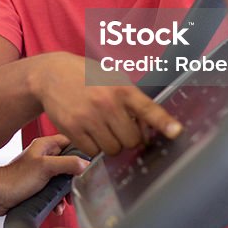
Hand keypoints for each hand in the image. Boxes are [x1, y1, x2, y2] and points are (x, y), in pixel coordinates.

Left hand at [0, 134, 86, 214]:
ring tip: (67, 201)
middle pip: (70, 162)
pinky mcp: (38, 186)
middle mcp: (44, 156)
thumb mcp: (45, 167)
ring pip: (63, 179)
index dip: (82, 151)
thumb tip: (86, 164)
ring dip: (66, 192)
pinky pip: (54, 191)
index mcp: (45, 145)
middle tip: (78, 187)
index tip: (91, 163)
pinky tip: (57, 208)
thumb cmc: (15, 178)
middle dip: (75, 177)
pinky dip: (58, 200)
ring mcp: (42, 171)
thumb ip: (67, 163)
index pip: (71, 142)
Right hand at [31, 53, 180, 156]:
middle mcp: (106, 103)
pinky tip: (88, 131)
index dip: (164, 122)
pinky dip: (93, 147)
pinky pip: (93, 152)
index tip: (177, 132)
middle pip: (131, 140)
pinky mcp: (72, 128)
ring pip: (113, 150)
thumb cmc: (87, 77)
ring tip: (102, 128)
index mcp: (121, 88)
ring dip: (111, 144)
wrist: (50, 74)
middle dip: (128, 138)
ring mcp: (88, 117)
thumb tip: (148, 130)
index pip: (147, 108)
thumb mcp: (112, 79)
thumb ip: (132, 101)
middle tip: (119, 128)